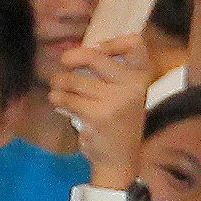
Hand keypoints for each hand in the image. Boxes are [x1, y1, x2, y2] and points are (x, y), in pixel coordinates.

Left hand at [48, 30, 154, 181]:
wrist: (119, 159)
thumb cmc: (118, 120)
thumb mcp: (125, 92)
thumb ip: (111, 71)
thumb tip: (76, 50)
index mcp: (142, 76)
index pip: (136, 44)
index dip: (113, 41)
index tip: (97, 48)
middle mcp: (133, 86)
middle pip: (95, 57)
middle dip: (73, 57)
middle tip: (64, 62)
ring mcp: (115, 102)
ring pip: (75, 80)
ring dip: (60, 82)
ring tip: (58, 87)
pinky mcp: (98, 116)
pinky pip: (68, 99)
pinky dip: (58, 98)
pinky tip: (58, 101)